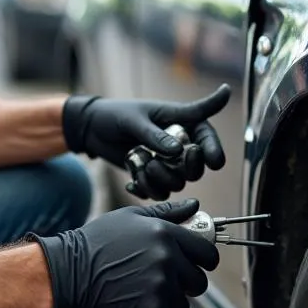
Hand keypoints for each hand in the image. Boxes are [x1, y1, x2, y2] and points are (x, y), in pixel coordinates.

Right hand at [27, 199, 219, 307]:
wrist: (68, 272)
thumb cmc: (96, 242)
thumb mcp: (131, 218)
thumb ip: (168, 213)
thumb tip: (195, 206)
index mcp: (166, 233)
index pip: (207, 253)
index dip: (203, 261)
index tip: (193, 265)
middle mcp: (168, 258)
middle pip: (199, 282)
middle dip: (184, 285)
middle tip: (161, 281)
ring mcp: (160, 285)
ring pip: (183, 305)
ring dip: (168, 304)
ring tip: (142, 294)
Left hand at [62, 84, 230, 199]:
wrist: (92, 129)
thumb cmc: (116, 115)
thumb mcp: (134, 120)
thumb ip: (155, 135)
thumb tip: (177, 150)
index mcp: (181, 122)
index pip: (206, 136)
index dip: (214, 149)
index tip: (215, 162)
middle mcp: (178, 145)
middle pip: (196, 167)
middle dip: (185, 170)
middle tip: (164, 160)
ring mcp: (166, 164)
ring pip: (177, 183)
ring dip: (160, 179)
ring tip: (142, 165)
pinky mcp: (152, 177)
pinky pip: (159, 193)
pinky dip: (146, 189)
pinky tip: (132, 181)